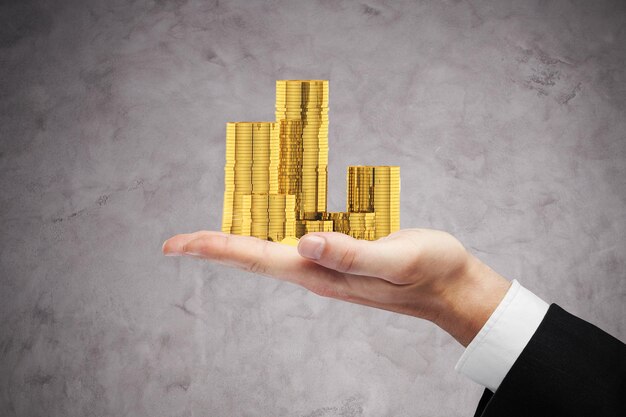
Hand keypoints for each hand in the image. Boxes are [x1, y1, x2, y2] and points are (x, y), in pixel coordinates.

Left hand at [162, 229, 510, 345]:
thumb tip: (304, 241)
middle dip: (214, 248)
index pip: (257, 258)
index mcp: (321, 272)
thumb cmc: (429, 271)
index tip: (177, 246)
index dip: (216, 248)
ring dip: (239, 237)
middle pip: (253, 257)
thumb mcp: (396, 259)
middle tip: (177, 243)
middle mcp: (316, 269)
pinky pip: (297, 238)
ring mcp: (326, 263)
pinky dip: (275, 226)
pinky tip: (270, 215)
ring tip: (209, 230)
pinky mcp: (339, 254)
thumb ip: (352, 254)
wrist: (451, 286)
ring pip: (271, 247)